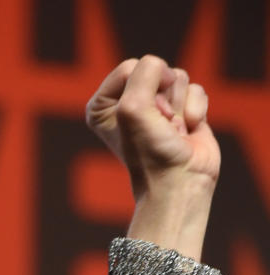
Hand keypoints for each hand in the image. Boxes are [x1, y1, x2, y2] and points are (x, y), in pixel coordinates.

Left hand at [86, 55, 219, 191]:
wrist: (179, 184)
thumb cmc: (150, 153)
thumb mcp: (134, 106)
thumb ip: (146, 70)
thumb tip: (168, 72)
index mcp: (102, 106)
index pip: (130, 67)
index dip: (143, 91)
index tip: (142, 122)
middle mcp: (128, 104)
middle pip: (156, 69)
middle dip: (163, 98)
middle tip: (160, 128)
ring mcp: (157, 107)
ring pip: (178, 76)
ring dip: (179, 106)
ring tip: (172, 132)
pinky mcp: (183, 111)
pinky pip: (196, 89)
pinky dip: (195, 110)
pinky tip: (187, 133)